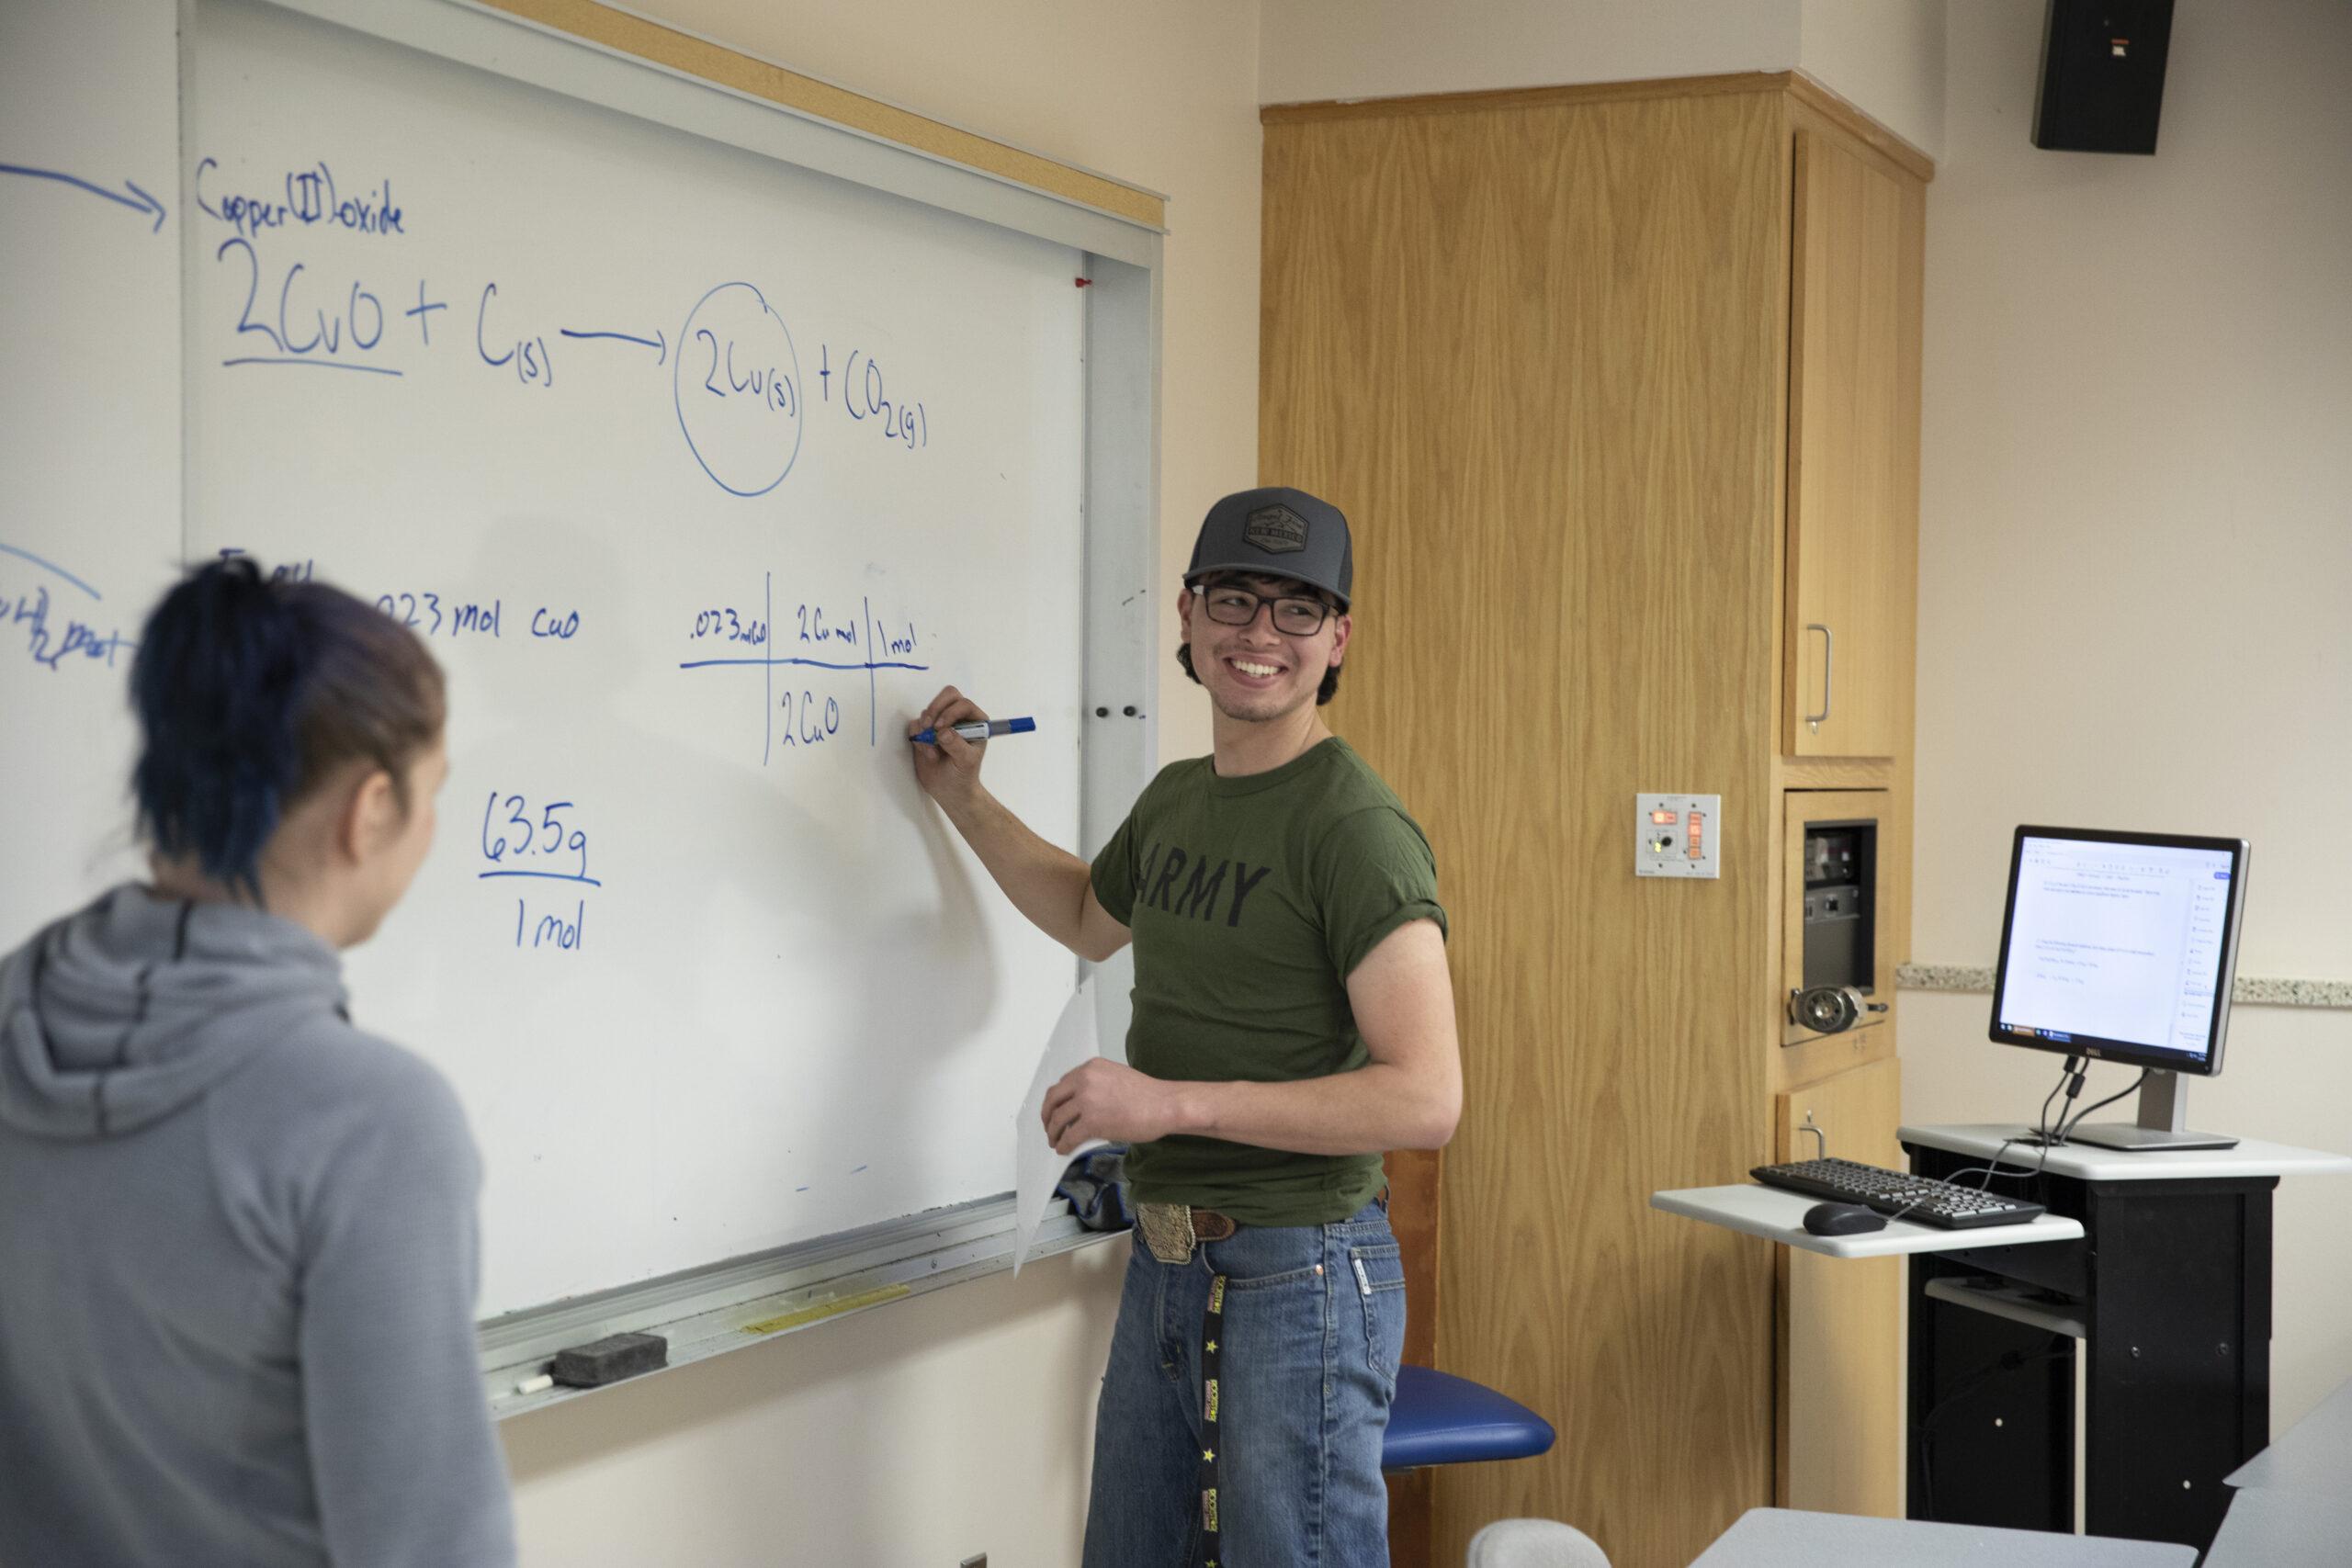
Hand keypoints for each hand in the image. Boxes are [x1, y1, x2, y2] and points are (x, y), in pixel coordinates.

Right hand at [907, 686, 987, 807]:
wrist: (949, 790)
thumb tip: (943, 732)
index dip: (951, 712)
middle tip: (929, 727)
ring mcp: (941, 723)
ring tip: (931, 751)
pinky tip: (927, 753)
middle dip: (935, 709)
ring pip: (929, 711)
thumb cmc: (964, 775)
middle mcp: (958, 718)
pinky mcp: (925, 732)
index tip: (941, 728)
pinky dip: (917, 737)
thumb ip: (957, 745)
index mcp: (975, 721)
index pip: (963, 703)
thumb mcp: (966, 762)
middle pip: (947, 696)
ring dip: (925, 729)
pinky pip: (915, 725)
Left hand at [1042, 1058, 1182, 1153]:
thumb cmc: (1148, 1095)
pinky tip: (1064, 1149)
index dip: (1055, 1101)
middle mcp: (1086, 1080)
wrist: (1166, 1105)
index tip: (1054, 1110)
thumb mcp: (1116, 1077)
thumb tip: (1080, 1104)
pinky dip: (1063, 1145)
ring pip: (1058, 1119)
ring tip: (1055, 1141)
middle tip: (1049, 1127)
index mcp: (1091, 1068)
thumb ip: (1095, 1084)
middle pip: (1053, 1099)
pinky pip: (1069, 1136)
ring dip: (1053, 1133)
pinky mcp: (1092, 1122)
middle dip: (1047, 1116)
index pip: (1062, 1084)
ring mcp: (1087, 1101)